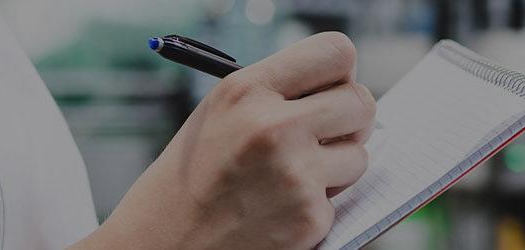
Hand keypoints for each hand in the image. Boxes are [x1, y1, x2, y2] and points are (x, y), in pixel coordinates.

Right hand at [71, 32, 375, 248]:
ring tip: (289, 177)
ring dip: (336, 167)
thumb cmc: (194, 176)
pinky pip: (340, 199)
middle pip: (360, 102)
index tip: (332, 88)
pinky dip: (316, 206)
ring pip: (359, 154)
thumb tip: (340, 88)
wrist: (164, 242)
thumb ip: (276, 93)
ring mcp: (294, 174)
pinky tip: (279, 209)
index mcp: (247, 90)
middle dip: (350, 120)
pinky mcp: (308, 217)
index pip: (336, 53)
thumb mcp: (221, 113)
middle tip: (328, 134)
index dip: (341, 73)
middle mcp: (273, 126)